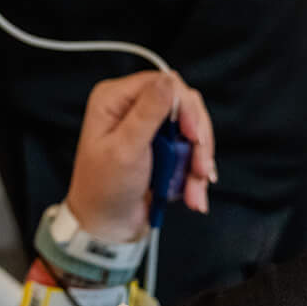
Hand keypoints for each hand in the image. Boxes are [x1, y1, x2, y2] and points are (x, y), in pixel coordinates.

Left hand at [64, 71, 216, 242]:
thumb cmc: (105, 189)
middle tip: (201, 169)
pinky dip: (194, 173)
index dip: (186, 107)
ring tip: (195, 191)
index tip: (194, 137)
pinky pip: (190, 150)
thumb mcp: (126, 150)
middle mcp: (131, 107)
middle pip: (184, 105)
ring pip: (191, 130)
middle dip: (197, 141)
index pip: (164, 82)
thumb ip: (148, 113)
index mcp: (115, 99)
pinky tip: (193, 194)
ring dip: (198, 162)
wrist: (107, 225)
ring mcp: (148, 127)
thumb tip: (169, 80)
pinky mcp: (161, 146)